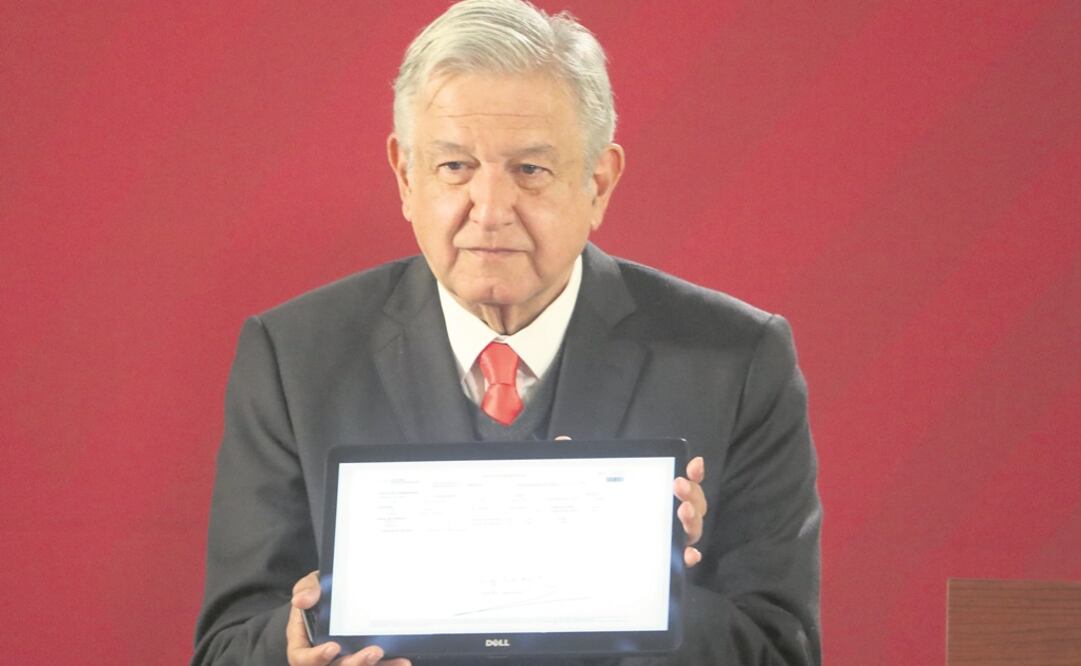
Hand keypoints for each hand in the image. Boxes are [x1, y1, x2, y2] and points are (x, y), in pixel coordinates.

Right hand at [287, 571, 411, 665]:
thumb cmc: (321, 591)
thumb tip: (301, 600)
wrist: (338, 590)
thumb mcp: (311, 585)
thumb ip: (308, 590)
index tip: (333, 647)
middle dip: (354, 664)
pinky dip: (389, 665)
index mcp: (302, 644)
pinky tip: (402, 661)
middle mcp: (323, 657)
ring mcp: (343, 659)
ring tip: (395, 659)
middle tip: (373, 652)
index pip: (302, 659)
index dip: (316, 657)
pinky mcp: (362, 659)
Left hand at [555, 438, 707, 567]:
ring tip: (681, 511)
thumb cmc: (588, 510)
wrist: (574, 551)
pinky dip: (688, 557)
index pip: (681, 480)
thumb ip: (574, 460)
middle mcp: (663, 515)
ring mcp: (663, 539)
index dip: (693, 473)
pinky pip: (679, 562)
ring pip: (690, 530)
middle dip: (692, 493)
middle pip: (692, 505)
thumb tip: (562, 440)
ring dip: (692, 520)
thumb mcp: (582, 483)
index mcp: (653, 492)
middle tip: (678, 486)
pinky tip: (688, 554)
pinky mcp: (658, 563)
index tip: (693, 464)